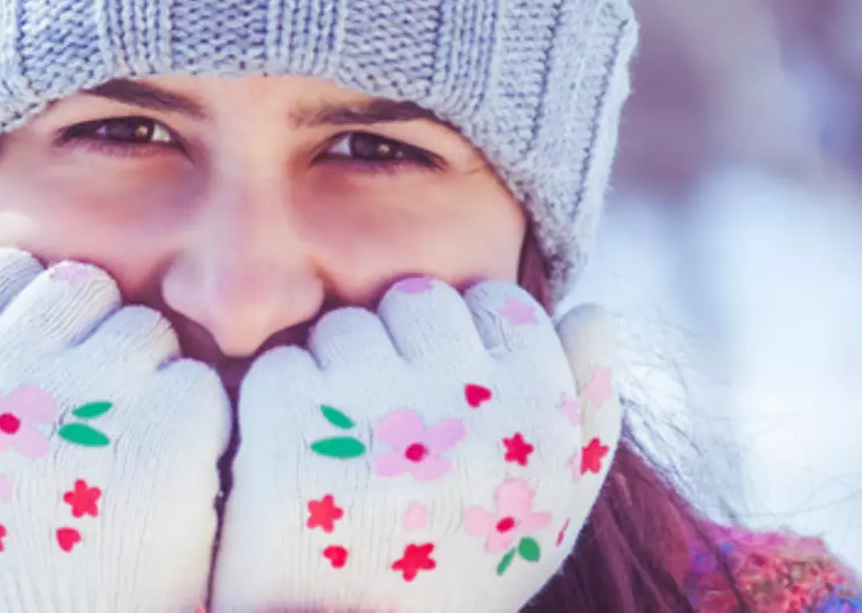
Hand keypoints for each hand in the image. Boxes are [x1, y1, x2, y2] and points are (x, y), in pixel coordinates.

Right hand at [0, 224, 230, 612]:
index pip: (1, 267)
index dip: (26, 326)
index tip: (21, 396)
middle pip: (79, 285)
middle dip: (89, 339)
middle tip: (75, 431)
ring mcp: (75, 405)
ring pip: (144, 326)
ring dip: (144, 380)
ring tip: (112, 461)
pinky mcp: (160, 435)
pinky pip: (195, 380)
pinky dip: (191, 425)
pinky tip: (160, 484)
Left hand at [209, 277, 620, 612]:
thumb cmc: (460, 570)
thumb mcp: (550, 507)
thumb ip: (589, 406)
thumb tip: (594, 309)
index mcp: (540, 421)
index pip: (500, 303)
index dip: (469, 346)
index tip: (453, 405)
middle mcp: (464, 413)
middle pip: (417, 301)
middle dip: (400, 348)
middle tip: (392, 431)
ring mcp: (371, 422)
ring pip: (344, 327)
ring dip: (336, 377)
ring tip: (346, 459)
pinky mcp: (287, 439)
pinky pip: (280, 368)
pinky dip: (277, 410)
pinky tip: (295, 473)